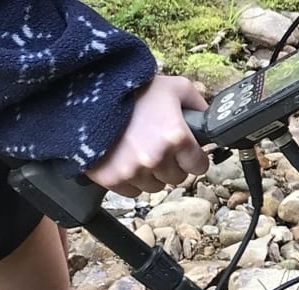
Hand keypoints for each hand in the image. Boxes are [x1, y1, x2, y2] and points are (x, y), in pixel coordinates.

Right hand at [85, 75, 209, 196]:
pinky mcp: (112, 179)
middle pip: (177, 177)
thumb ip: (198, 105)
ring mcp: (133, 170)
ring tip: (138, 149)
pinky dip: (130, 179)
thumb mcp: (175, 87)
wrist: (87, 93)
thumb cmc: (133, 89)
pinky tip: (123, 158)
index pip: (199, 165)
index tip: (184, 149)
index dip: (192, 156)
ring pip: (155, 186)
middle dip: (171, 163)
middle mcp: (156, 157)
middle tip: (156, 143)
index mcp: (176, 137)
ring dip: (151, 173)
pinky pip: (132, 192)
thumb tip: (211, 121)